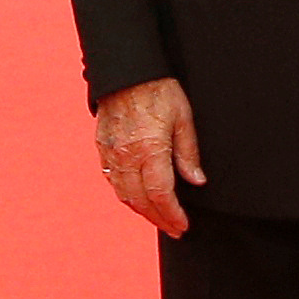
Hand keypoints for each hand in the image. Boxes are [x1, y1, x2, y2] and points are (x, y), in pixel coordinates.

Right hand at [96, 74, 203, 236]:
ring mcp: (111, 153)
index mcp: (149, 150)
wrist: (126, 70)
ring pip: (124, 194)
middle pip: (141, 201)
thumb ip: (188, 153)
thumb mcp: (183, 118)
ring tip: (159, 217)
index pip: (161, 195)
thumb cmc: (158, 90)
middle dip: (159, 219)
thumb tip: (196, 181)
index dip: (172, 215)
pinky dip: (126, 195)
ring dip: (142, 210)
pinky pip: (112, 180)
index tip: (183, 225)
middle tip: (174, 228)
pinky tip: (138, 197)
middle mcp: (126, 156)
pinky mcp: (102, 147)